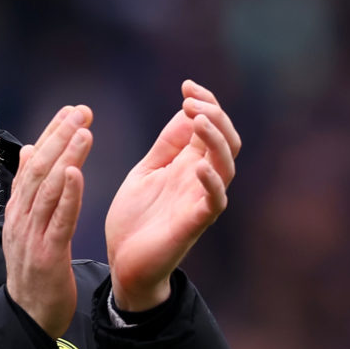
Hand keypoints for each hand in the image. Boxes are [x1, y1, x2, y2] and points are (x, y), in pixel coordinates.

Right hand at [4, 104, 91, 337]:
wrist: (29, 317)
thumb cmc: (33, 272)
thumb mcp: (26, 227)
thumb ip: (28, 190)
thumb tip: (28, 150)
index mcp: (18, 210)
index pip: (33, 164)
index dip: (51, 134)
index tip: (71, 111)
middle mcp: (21, 218)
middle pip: (39, 170)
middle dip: (60, 137)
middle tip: (81, 111)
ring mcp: (32, 236)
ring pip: (48, 190)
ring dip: (66, 157)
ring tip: (84, 131)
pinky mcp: (47, 254)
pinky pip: (58, 220)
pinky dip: (67, 195)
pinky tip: (77, 174)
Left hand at [105, 80, 239, 310]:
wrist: (123, 263)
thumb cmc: (135, 219)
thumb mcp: (146, 172)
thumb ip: (166, 145)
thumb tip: (185, 110)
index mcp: (188, 164)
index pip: (210, 126)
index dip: (205, 102)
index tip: (186, 85)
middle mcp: (200, 179)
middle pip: (227, 140)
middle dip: (214, 115)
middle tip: (192, 101)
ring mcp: (200, 200)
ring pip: (227, 165)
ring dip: (216, 140)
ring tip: (199, 120)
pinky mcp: (194, 224)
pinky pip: (215, 202)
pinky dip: (212, 182)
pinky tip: (200, 166)